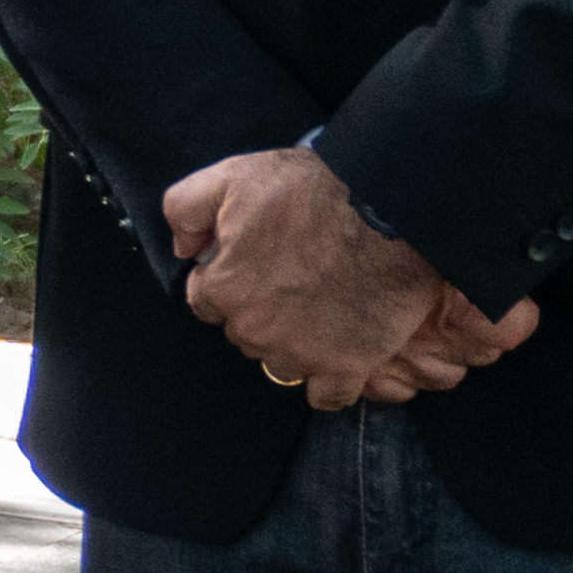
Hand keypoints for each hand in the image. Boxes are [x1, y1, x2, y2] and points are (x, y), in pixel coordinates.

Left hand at [163, 148, 534, 402]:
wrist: (389, 209)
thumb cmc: (310, 191)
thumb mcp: (229, 177)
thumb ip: (185, 210)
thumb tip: (182, 249)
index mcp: (224, 289)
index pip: (205, 302)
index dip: (227, 281)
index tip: (252, 266)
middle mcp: (257, 330)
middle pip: (243, 332)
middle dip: (258, 311)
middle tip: (291, 280)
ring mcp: (303, 353)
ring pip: (281, 361)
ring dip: (292, 342)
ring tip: (319, 306)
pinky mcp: (349, 366)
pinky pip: (327, 395)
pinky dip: (329, 379)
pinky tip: (336, 352)